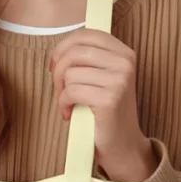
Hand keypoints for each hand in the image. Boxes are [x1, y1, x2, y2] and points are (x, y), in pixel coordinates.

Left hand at [50, 29, 157, 181]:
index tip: (55, 66)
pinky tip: (69, 114)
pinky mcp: (109, 99)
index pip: (85, 35)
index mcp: (124, 53)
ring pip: (70, 73)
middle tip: (59, 90)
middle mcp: (125, 63)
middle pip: (74, 52)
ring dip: (61, 92)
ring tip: (68, 105)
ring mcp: (119, 80)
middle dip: (58, 71)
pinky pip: (71, 91)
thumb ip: (88, 60)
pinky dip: (64, 104)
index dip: (63, 48)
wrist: (122, 146)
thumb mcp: (102, 79)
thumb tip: (59, 51)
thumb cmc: (106, 114)